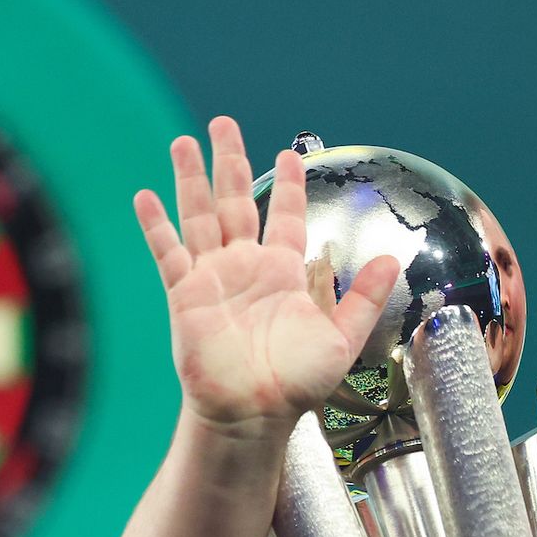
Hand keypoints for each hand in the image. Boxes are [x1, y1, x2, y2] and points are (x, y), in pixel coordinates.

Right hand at [134, 116, 399, 438]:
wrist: (256, 413)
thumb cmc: (297, 384)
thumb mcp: (342, 338)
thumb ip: (363, 298)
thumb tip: (391, 258)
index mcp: (283, 272)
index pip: (283, 215)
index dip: (285, 184)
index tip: (289, 153)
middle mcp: (246, 267)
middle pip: (233, 201)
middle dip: (229, 161)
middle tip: (224, 123)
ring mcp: (213, 278)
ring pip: (198, 216)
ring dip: (191, 179)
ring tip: (184, 142)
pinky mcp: (185, 296)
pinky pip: (169, 254)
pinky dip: (157, 226)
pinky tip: (145, 196)